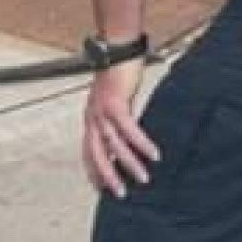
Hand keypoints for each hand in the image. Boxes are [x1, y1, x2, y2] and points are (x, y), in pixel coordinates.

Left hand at [83, 58, 160, 198]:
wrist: (116, 48)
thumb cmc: (117, 74)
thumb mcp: (116, 102)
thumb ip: (118, 120)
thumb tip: (127, 138)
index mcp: (91, 118)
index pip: (89, 151)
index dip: (94, 171)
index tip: (101, 189)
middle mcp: (92, 117)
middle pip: (97, 153)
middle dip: (107, 175)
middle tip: (120, 193)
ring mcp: (101, 110)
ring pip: (113, 144)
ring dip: (128, 162)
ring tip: (143, 177)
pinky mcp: (115, 102)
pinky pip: (128, 128)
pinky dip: (140, 142)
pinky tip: (152, 153)